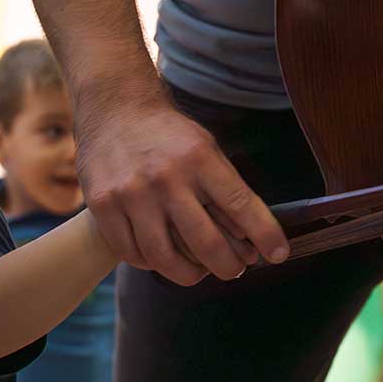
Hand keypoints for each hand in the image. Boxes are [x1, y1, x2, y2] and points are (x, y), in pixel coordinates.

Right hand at [75, 89, 288, 285]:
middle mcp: (166, 177)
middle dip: (228, 267)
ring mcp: (131, 193)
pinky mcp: (103, 205)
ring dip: (189, 275)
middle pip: (206, 244)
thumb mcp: (206, 150)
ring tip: (198, 272)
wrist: (115, 106)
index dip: (265, 235)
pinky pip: (131, 254)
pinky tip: (161, 257)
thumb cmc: (169, 136)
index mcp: (199, 158)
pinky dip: (151, 264)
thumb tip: (251, 243)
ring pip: (165, 259)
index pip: (241, 206)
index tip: (279, 255)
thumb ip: (226, 192)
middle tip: (233, 271)